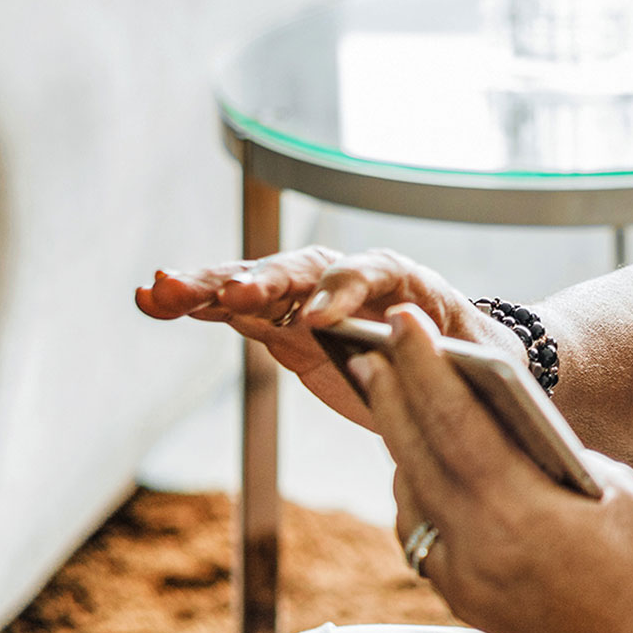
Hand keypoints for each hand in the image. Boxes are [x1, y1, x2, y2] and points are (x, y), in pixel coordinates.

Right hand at [134, 248, 504, 430]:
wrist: (462, 364)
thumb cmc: (477, 361)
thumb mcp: (478, 361)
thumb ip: (447, 358)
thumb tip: (427, 352)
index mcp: (406, 280)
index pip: (372, 271)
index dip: (345, 290)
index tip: (320, 318)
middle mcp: (352, 279)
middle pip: (302, 269)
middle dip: (261, 279)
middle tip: (225, 292)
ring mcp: (313, 299)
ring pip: (258, 284)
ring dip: (209, 286)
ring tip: (159, 290)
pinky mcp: (286, 326)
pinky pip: (240, 309)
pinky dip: (200, 305)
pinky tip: (154, 301)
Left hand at [360, 305, 632, 632]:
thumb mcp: (610, 487)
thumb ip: (544, 454)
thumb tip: (496, 422)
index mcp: (523, 516)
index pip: (455, 426)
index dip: (424, 368)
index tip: (403, 324)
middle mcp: (480, 553)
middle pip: (417, 458)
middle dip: (393, 397)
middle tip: (373, 347)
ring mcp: (466, 585)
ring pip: (412, 498)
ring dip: (401, 444)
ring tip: (392, 396)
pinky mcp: (465, 604)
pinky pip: (423, 535)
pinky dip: (418, 492)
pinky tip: (421, 464)